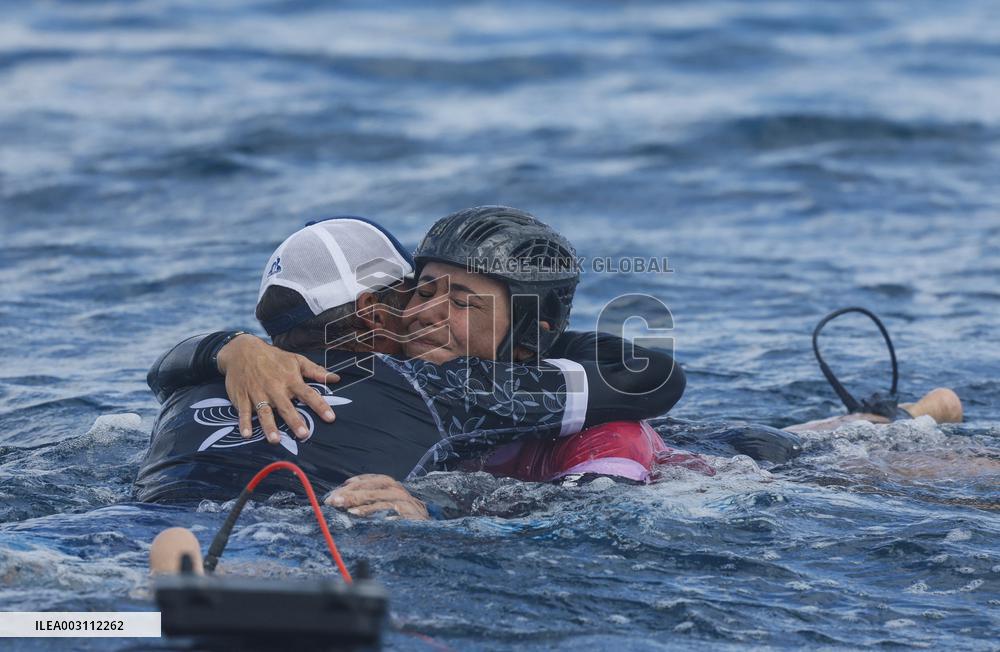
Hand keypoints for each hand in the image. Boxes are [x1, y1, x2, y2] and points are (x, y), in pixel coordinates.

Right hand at [217, 334, 339, 442]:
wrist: (242, 350)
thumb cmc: (274, 358)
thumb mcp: (296, 360)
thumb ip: (316, 371)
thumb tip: (336, 378)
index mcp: (290, 380)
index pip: (308, 394)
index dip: (320, 406)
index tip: (330, 418)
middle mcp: (275, 388)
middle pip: (286, 407)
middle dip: (295, 420)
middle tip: (303, 434)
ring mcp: (257, 393)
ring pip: (264, 412)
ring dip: (269, 426)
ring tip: (275, 440)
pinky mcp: (242, 397)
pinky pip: (243, 411)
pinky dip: (244, 422)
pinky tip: (246, 434)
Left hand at [325, 474, 428, 519]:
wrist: (428, 530)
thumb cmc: (398, 516)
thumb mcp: (381, 504)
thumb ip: (364, 500)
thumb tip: (338, 501)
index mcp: (389, 485)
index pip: (370, 480)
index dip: (351, 486)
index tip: (334, 494)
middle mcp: (398, 492)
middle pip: (375, 489)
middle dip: (353, 495)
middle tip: (334, 502)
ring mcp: (408, 505)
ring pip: (385, 503)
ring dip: (367, 508)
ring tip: (351, 513)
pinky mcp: (414, 519)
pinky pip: (400, 519)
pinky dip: (389, 520)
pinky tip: (377, 523)